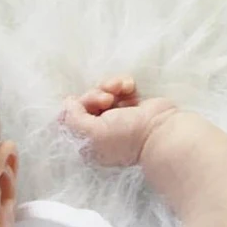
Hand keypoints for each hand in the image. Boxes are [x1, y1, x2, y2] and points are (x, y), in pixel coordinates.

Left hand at [58, 76, 178, 166]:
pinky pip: (118, 88)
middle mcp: (99, 130)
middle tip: (106, 99)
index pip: (70, 119)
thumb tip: (66, 103)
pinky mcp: (130, 105)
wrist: (160, 131)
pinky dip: (123, 84)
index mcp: (86, 142)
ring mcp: (115, 117)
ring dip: (109, 86)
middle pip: (84, 103)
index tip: (81, 104)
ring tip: (120, 89)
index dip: (74, 107)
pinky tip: (130, 87)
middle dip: (94, 95)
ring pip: (102, 92)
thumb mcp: (91, 132)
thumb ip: (72, 118)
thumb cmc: (124, 135)